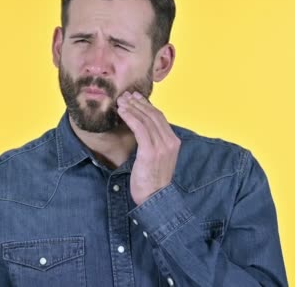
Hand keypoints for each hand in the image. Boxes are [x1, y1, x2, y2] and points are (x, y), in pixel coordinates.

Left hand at [117, 91, 180, 205]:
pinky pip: (139, 128)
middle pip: (154, 115)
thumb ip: (154, 144)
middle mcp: (170, 142)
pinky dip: (130, 117)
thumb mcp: (157, 159)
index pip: (160, 117)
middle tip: (126, 95)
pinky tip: (121, 112)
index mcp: (174, 142)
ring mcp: (162, 146)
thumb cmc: (152, 181)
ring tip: (120, 101)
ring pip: (146, 119)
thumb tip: (142, 130)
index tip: (135, 98)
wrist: (154, 199)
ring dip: (132, 107)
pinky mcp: (150, 151)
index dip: (147, 105)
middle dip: (138, 103)